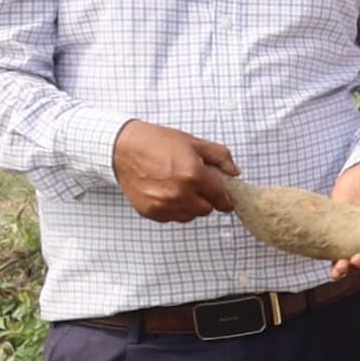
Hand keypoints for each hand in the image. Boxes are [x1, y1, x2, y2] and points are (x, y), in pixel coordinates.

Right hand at [111, 121, 238, 222]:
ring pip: (189, 216)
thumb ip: (220, 157)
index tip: (224, 199)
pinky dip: (173, 209)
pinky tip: (167, 193)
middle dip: (206, 200)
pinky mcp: (150, 211)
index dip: (225, 199)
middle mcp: (179, 193)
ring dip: (190, 206)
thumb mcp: (194, 143)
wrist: (124, 148)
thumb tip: (235, 172)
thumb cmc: (157, 142)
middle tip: (198, 187)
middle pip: (206, 210)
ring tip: (180, 188)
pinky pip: (171, 218)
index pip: (221, 199)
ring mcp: (163, 205)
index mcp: (194, 175)